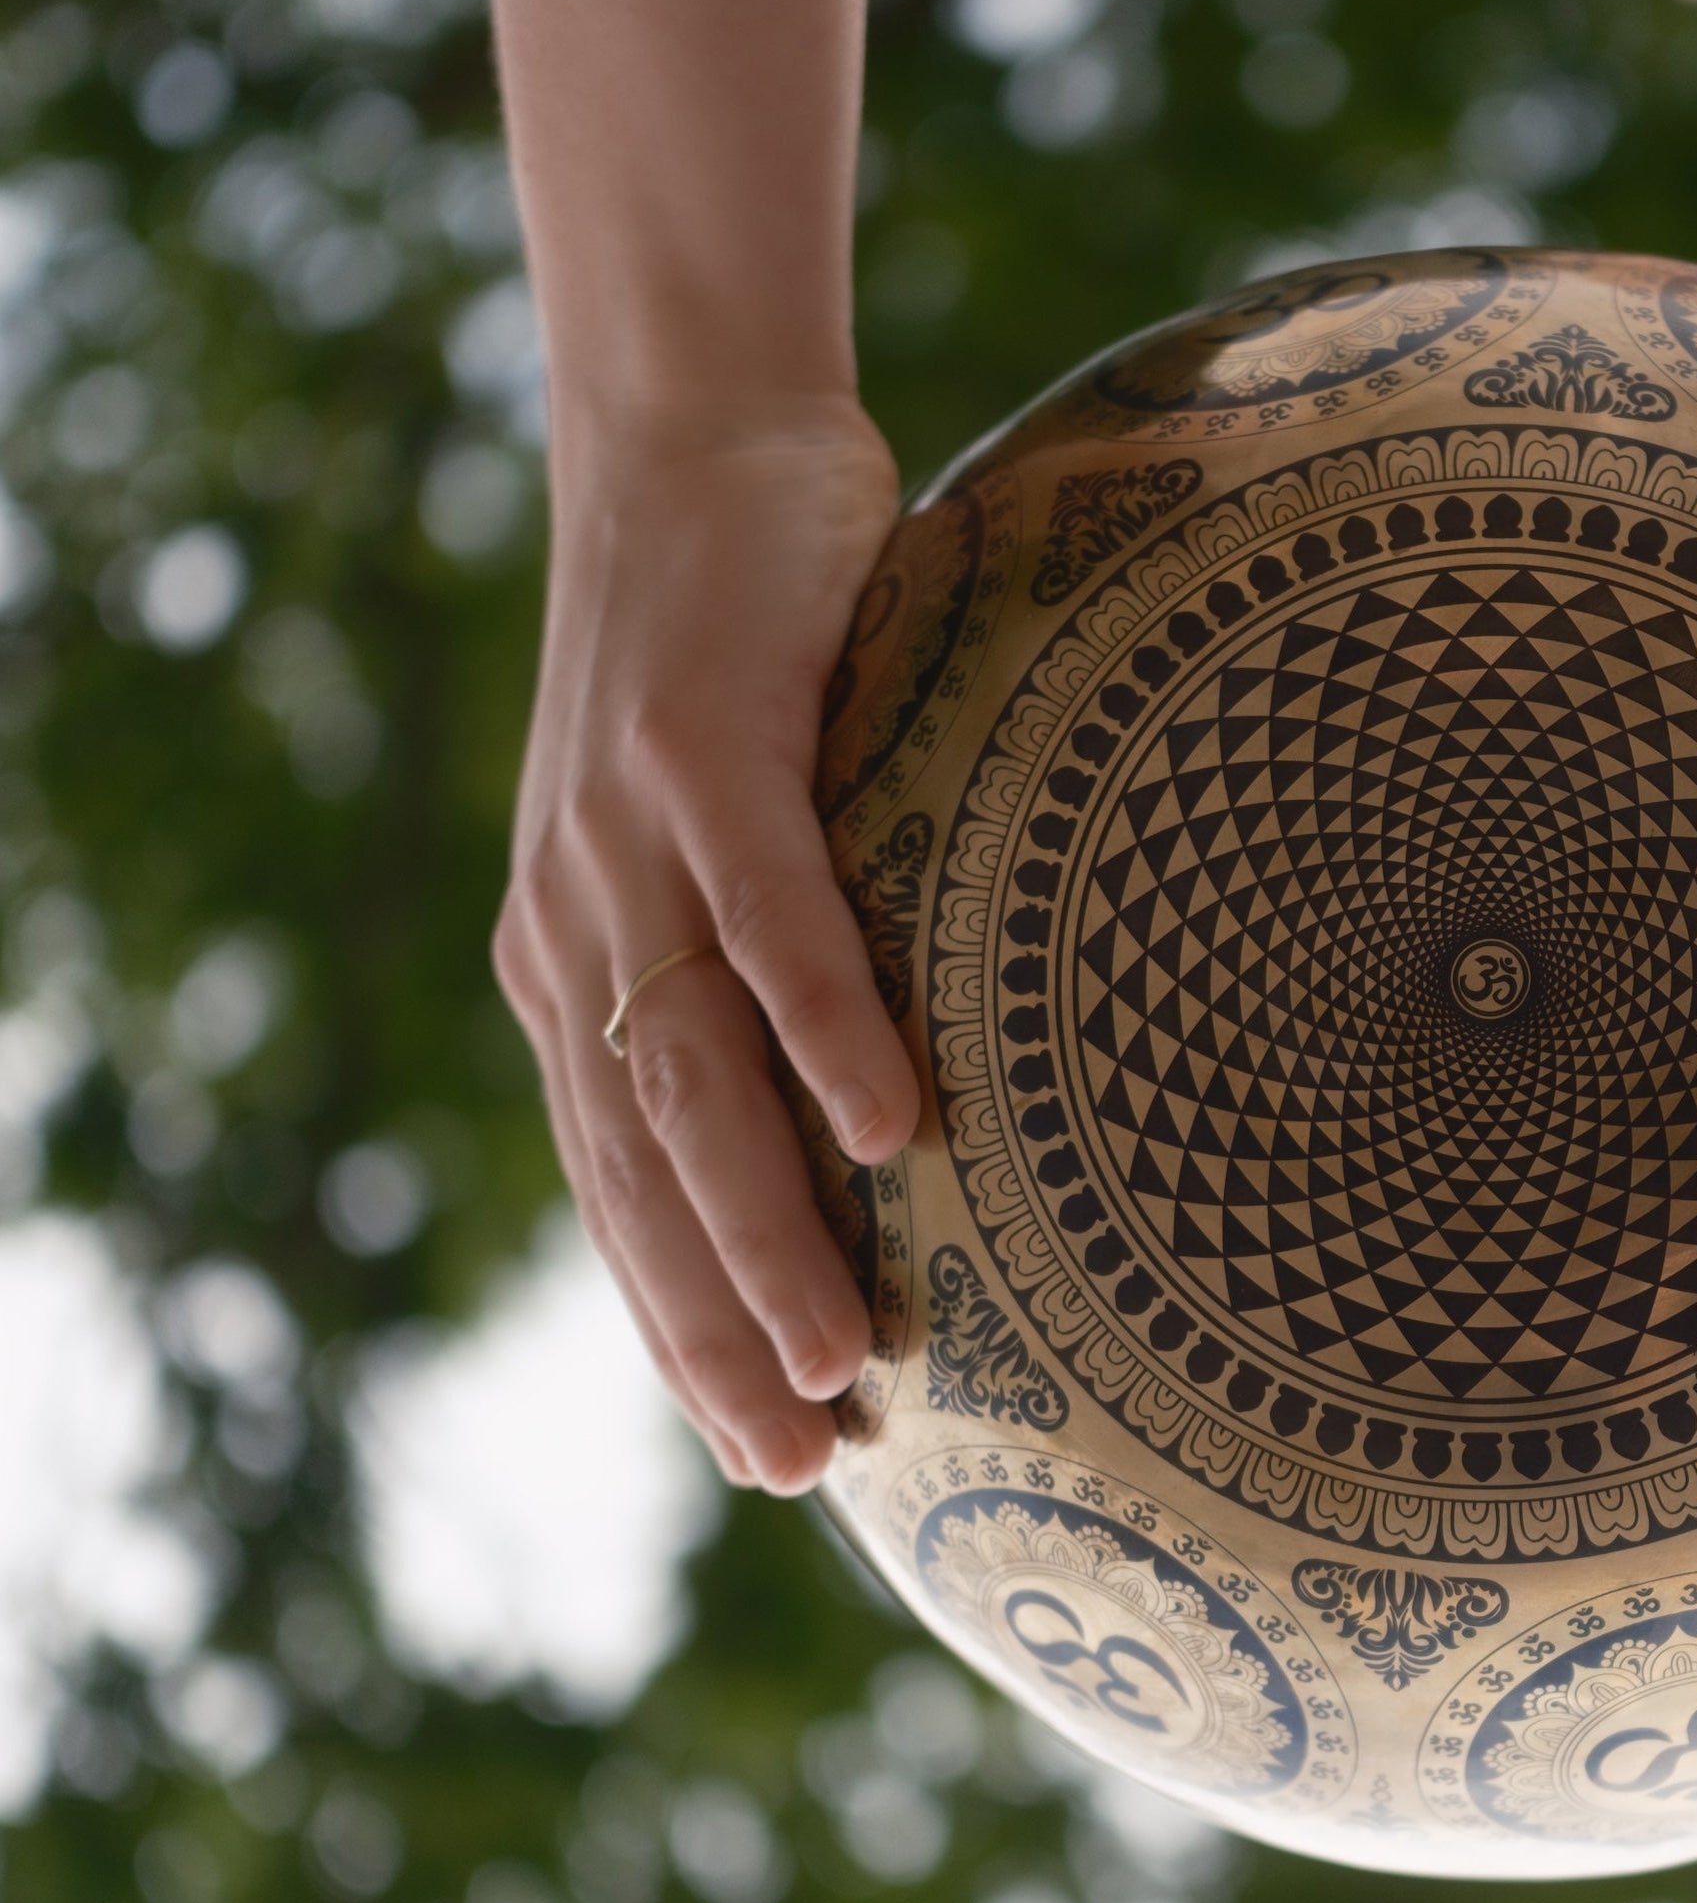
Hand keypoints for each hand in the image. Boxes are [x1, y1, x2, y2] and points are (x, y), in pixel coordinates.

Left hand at [494, 401, 919, 1493]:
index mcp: (579, 967)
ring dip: (765, 1228)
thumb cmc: (757, 650)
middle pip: (644, 1172)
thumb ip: (779, 957)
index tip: (765, 1453)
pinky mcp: (698, 751)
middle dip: (714, 1331)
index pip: (621, 1189)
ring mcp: (624, 844)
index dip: (680, 1329)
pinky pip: (771, 916)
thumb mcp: (741, 831)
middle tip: (801, 1462)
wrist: (693, 440)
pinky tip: (895, 1127)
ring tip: (845, 1353)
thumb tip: (914, 1092)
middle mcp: (576, 930)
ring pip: (689, 1077)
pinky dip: (826, 1027)